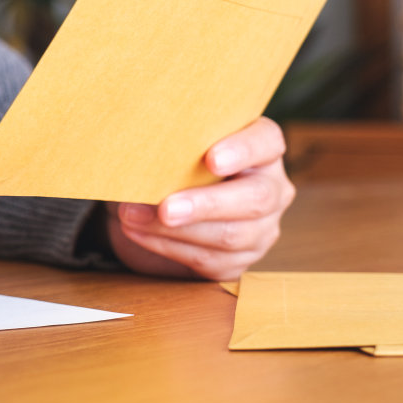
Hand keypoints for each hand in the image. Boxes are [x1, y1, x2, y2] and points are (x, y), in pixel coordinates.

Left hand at [107, 117, 293, 281]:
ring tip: (131, 217)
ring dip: (175, 230)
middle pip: (255, 198)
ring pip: (231, 235)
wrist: (154, 206)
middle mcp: (271, 188)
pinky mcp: (239, 260)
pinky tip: (138, 232)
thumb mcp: (172, 148)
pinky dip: (166, 246)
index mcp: (262, 148)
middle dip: (206, 204)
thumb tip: (140, 154)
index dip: (242, 150)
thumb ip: (170, 145)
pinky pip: (208, 260)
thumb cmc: (168, 164)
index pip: (266, 142)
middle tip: (166, 208)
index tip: (211, 159)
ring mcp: (261, 228)